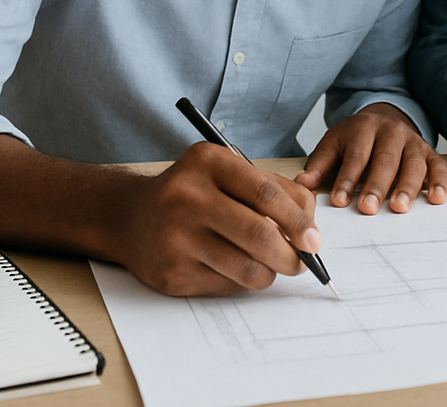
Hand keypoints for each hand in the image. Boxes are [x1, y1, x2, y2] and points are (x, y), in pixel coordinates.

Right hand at [116, 142, 320, 296]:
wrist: (132, 217)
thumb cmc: (196, 192)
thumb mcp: (230, 173)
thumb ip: (275, 190)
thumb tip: (310, 228)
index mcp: (208, 162)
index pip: (264, 194)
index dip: (297, 220)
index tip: (315, 240)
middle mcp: (187, 196)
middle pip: (257, 233)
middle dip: (290, 254)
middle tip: (302, 263)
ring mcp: (175, 237)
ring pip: (245, 266)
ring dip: (270, 272)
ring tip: (273, 266)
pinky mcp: (170, 273)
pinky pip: (225, 284)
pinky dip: (243, 281)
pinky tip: (237, 268)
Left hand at [295, 103, 446, 213]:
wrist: (384, 118)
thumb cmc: (357, 139)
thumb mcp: (334, 143)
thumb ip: (320, 164)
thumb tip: (302, 185)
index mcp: (365, 128)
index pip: (356, 155)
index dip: (347, 178)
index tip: (338, 201)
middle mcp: (392, 131)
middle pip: (385, 159)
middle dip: (376, 185)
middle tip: (368, 208)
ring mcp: (413, 141)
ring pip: (413, 162)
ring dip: (408, 186)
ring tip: (400, 207)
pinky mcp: (429, 152)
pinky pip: (438, 165)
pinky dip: (440, 181)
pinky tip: (437, 198)